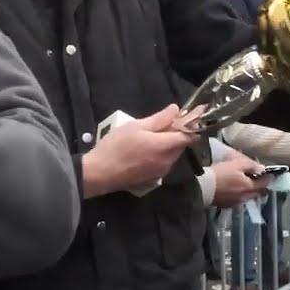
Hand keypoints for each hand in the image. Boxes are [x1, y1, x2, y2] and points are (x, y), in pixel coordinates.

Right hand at [83, 104, 198, 194]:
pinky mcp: (154, 179)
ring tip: (148, 138)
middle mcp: (167, 161)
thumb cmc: (116, 146)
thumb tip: (176, 110)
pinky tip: (144, 151)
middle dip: (175, 135)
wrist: (99, 173)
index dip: (190, 126)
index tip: (187, 117)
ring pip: (172, 155)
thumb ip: (159, 119)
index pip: (189, 136)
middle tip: (159, 125)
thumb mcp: (136, 126)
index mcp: (164, 146)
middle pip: (180, 145)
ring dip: (167, 145)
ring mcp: (161, 172)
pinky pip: (164, 163)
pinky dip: (160, 155)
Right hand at [210, 152, 270, 206]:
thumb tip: (262, 169)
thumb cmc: (221, 173)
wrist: (203, 187)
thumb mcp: (237, 164)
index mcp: (249, 187)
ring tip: (244, 184)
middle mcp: (245, 197)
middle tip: (258, 180)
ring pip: (247, 197)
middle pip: (257, 192)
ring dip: (249, 191)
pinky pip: (237, 200)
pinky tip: (233, 190)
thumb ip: (251, 166)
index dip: (268, 178)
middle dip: (259, 186)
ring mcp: (236, 203)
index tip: (269, 174)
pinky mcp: (226, 205)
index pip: (264, 183)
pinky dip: (239, 195)